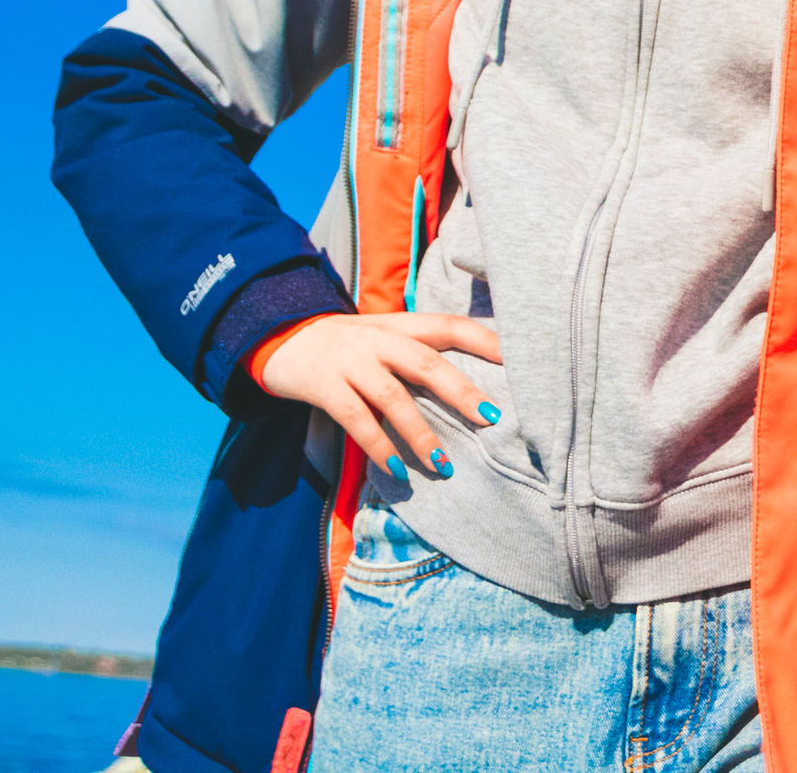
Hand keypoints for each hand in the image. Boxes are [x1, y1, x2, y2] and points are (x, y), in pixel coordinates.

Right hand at [255, 313, 503, 480]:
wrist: (280, 334)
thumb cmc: (347, 345)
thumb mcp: (383, 336)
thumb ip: (418, 353)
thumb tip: (470, 388)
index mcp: (399, 325)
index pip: (449, 325)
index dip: (483, 340)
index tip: (516, 360)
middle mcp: (378, 339)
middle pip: (426, 362)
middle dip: (461, 390)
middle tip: (492, 417)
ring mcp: (350, 361)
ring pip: (392, 397)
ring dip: (419, 433)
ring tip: (443, 463)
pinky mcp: (323, 385)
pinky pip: (355, 419)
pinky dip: (378, 446)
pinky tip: (398, 470)